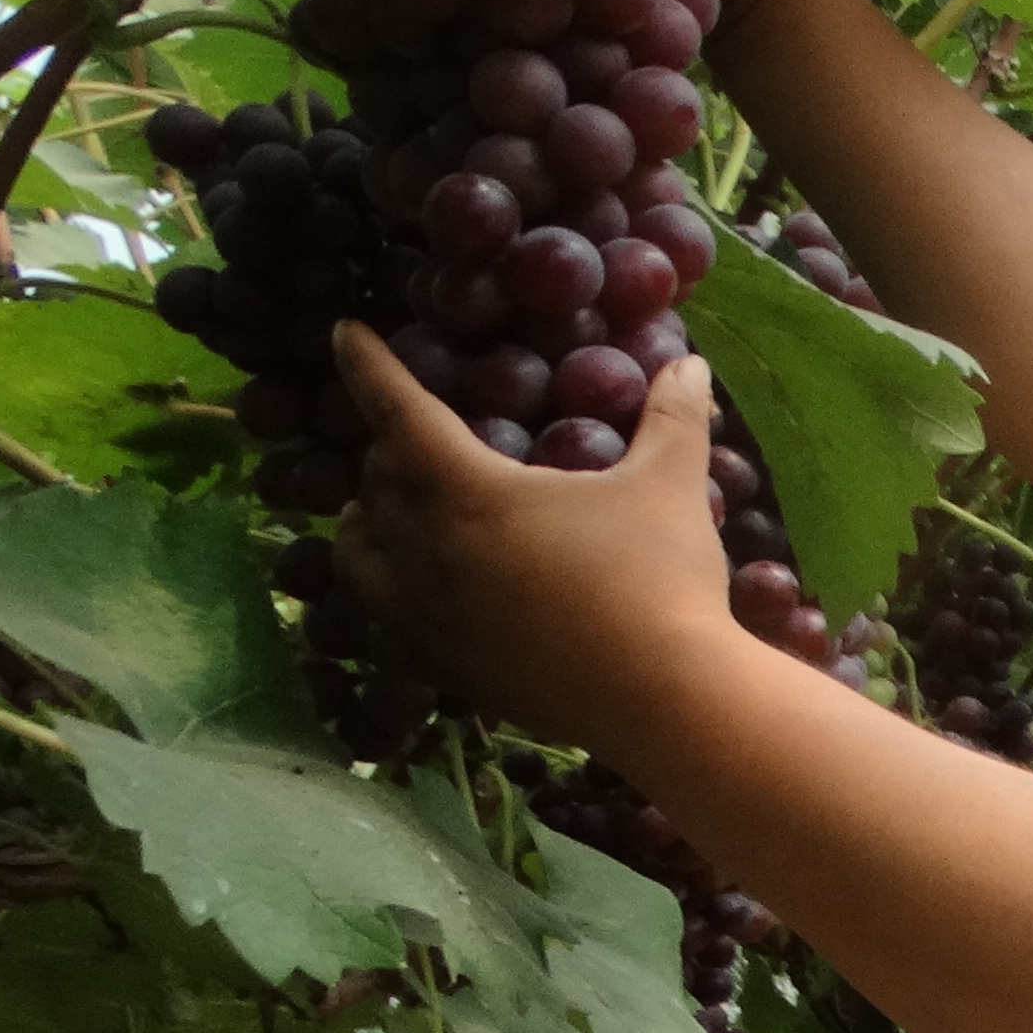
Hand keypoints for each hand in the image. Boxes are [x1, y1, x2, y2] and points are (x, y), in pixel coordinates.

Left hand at [329, 325, 744, 754]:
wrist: (663, 699)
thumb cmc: (659, 580)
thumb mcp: (669, 487)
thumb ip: (670, 418)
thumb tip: (688, 362)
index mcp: (471, 493)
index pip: (401, 413)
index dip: (370, 367)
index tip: (343, 334)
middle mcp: (430, 552)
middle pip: (376, 483)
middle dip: (386, 448)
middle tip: (410, 433)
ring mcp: (431, 617)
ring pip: (360, 553)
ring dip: (365, 519)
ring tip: (383, 510)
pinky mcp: (448, 666)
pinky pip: (388, 615)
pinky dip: (388, 584)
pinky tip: (419, 587)